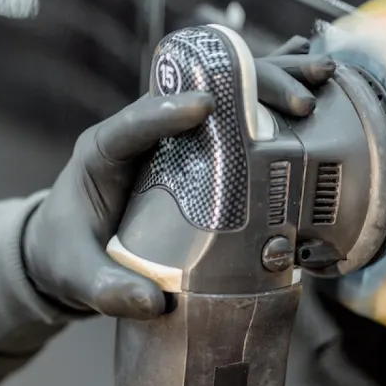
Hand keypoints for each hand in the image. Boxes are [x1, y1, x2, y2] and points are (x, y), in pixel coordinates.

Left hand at [22, 41, 334, 319]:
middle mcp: (145, 133)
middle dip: (247, 87)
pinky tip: (320, 91)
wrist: (65, 252)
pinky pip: (241, 118)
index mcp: (104, 151)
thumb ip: (105, 288)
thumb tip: (153, 302)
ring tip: (320, 83)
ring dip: (273, 83)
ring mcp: (177, 138)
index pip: (133, 122)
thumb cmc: (66, 254)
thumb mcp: (74, 275)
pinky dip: (277, 102)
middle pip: (195, 91)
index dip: (166, 110)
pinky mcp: (201, 153)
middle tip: (293, 104)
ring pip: (226, 93)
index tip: (202, 107)